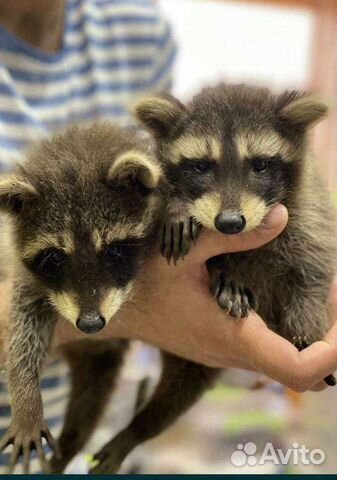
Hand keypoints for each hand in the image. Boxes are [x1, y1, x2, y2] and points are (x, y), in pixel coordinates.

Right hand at [55, 204, 336, 391]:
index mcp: (232, 336)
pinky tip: (284, 301)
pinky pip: (267, 354)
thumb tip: (280, 216)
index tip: (336, 310)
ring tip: (319, 296)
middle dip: (329, 338)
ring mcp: (226, 355)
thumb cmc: (140, 281)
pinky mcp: (220, 346)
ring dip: (310, 336)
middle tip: (334, 295)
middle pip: (302, 372)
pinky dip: (289, 336)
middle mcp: (233, 355)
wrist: (111, 310)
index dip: (332, 350)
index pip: (300, 371)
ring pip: (285, 365)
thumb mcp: (181, 250)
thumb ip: (232, 235)